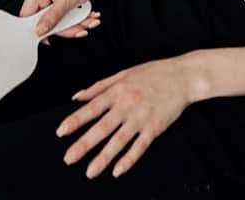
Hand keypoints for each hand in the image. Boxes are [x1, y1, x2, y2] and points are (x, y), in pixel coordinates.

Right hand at [19, 0, 111, 38]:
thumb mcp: (66, 1)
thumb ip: (52, 18)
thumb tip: (39, 30)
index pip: (28, 15)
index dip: (35, 29)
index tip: (46, 38)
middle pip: (47, 22)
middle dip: (66, 27)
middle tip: (77, 27)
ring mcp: (55, 0)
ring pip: (60, 22)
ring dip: (76, 24)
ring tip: (88, 19)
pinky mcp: (64, 3)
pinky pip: (67, 18)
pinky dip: (79, 19)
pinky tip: (89, 16)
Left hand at [57, 58, 193, 178]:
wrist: (182, 76)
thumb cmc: (153, 73)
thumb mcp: (123, 74)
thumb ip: (99, 87)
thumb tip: (77, 97)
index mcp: (117, 91)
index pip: (92, 108)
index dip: (75, 120)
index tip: (61, 132)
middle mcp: (127, 105)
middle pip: (102, 128)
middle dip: (83, 144)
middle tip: (69, 158)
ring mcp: (141, 118)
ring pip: (119, 141)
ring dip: (103, 157)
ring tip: (90, 171)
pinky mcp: (155, 128)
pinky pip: (140, 147)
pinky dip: (129, 159)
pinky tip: (118, 170)